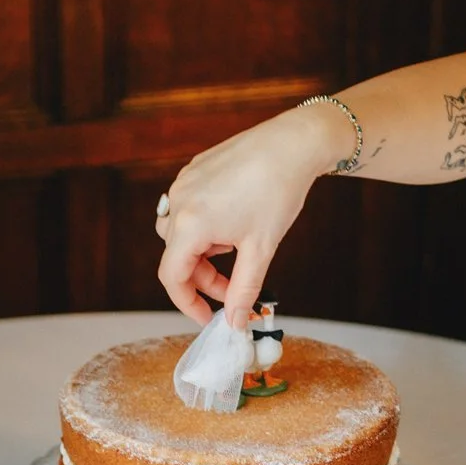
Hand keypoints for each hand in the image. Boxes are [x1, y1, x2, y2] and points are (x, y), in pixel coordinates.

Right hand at [156, 105, 350, 325]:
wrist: (293, 143)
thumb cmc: (279, 191)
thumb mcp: (261, 249)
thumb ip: (244, 289)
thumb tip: (236, 321)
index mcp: (191, 224)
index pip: (172, 277)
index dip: (187, 303)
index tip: (208, 316)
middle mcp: (178, 202)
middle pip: (177, 256)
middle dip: (203, 279)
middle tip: (234, 289)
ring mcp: (183, 183)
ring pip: (179, 233)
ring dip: (203, 252)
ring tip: (236, 246)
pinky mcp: (194, 170)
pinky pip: (187, 208)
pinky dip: (205, 226)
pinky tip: (234, 220)